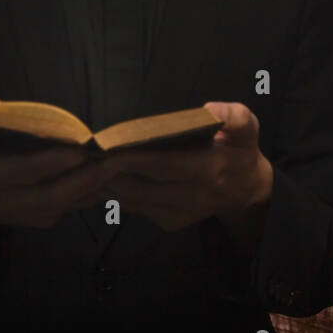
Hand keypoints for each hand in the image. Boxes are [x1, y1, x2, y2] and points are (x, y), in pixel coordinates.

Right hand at [0, 98, 116, 231]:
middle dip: (82, 181)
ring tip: (117, 170)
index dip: (50, 163)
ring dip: (91, 189)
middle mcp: (5, 202)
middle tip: (110, 162)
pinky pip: (67, 209)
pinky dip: (88, 195)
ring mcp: (23, 216)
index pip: (21, 172)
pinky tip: (109, 180)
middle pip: (49, 196)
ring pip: (62, 206)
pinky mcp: (37, 220)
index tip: (78, 151)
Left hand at [103, 102, 272, 232]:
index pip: (165, 165)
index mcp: (209, 170)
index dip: (136, 158)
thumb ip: (236, 118)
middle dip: (112, 173)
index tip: (109, 146)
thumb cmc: (239, 152)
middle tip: (87, 155)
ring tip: (84, 167)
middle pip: (143, 187)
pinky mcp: (168, 222)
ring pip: (134, 201)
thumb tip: (212, 110)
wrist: (246, 192)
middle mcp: (191, 196)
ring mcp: (178, 213)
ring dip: (107, 186)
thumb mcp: (248, 129)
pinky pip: (135, 209)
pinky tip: (95, 181)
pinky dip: (114, 196)